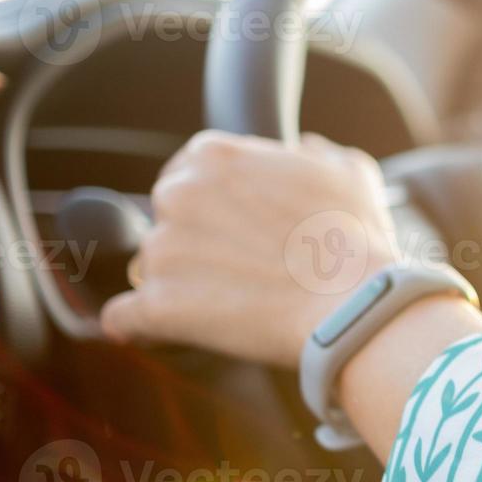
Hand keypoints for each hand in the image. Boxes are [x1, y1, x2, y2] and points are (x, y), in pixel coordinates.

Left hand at [101, 131, 401, 367]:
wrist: (356, 305)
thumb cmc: (357, 239)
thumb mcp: (351, 171)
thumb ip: (317, 152)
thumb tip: (306, 149)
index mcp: (214, 156)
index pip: (189, 171)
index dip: (216, 202)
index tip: (239, 226)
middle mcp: (177, 195)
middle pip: (168, 219)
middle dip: (197, 241)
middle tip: (241, 267)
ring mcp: (161, 251)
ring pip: (153, 268)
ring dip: (183, 284)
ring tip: (233, 305)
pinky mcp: (156, 306)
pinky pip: (124, 318)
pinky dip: (141, 327)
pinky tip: (161, 332)